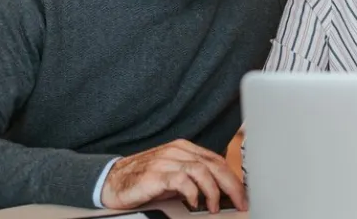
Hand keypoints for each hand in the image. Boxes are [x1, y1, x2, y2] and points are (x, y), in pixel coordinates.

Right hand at [100, 139, 247, 212]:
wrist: (113, 181)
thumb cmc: (145, 180)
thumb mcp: (175, 176)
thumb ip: (195, 178)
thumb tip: (221, 191)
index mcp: (184, 148)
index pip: (217, 161)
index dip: (233, 178)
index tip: (243, 195)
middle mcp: (177, 151)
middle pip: (213, 165)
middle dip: (231, 185)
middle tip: (240, 202)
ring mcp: (166, 160)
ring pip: (201, 170)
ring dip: (213, 191)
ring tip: (214, 207)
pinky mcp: (156, 173)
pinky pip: (181, 180)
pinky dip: (192, 192)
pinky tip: (194, 203)